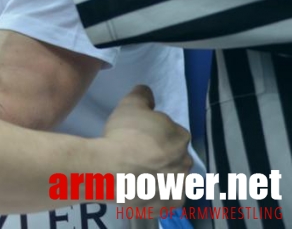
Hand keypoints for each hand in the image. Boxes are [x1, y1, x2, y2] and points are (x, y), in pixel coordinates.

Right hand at [101, 85, 190, 208]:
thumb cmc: (123, 134)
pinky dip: (157, 195)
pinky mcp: (168, 204)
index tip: (141, 135)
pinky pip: (165, 198)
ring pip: (172, 178)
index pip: (172, 132)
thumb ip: (143, 95)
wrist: (111, 169)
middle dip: (161, 154)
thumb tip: (148, 92)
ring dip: (161, 175)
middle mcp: (185, 162)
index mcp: (180, 136)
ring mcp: (178, 186)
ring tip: (139, 173)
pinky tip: (142, 189)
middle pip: (174, 155)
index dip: (156, 133)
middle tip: (139, 153)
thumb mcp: (130, 104)